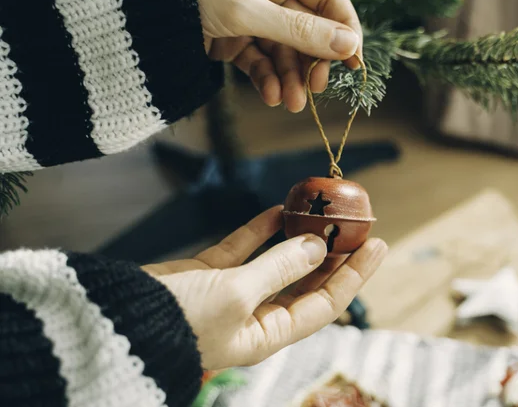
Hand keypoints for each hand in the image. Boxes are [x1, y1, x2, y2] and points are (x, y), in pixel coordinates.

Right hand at [143, 206, 386, 370]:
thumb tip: (319, 246)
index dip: (354, 274)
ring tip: (324, 212)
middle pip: (307, 282)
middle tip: (356, 223)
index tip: (377, 244)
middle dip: (333, 254)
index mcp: (269, 333)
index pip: (326, 303)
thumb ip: (280, 267)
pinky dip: (262, 229)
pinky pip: (245, 249)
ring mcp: (232, 294)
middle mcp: (256, 316)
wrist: (114, 321)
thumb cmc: (180, 320)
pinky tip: (281, 209)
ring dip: (300, 238)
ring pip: (278, 262)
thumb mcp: (237, 294)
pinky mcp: (209, 274)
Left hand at [196, 0, 362, 111]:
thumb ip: (299, 30)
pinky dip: (266, 79)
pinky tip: (272, 96)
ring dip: (290, 78)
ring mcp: (250, 15)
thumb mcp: (246, 11)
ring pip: (284, 49)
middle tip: (315, 87)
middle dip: (311, 61)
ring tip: (292, 104)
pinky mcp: (232, 38)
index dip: (344, 27)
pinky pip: (259, 59)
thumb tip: (348, 46)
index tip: (353, 60)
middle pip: (308, 28)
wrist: (132, 17)